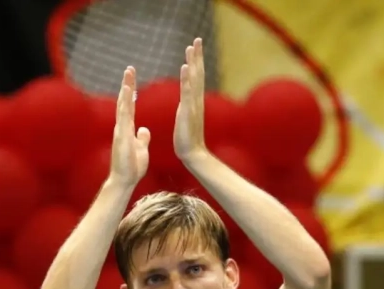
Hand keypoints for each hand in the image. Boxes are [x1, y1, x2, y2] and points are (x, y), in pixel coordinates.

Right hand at [110, 67, 150, 186]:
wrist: (125, 180)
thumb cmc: (132, 166)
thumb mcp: (141, 149)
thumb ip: (142, 138)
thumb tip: (144, 129)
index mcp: (128, 128)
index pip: (130, 106)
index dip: (131, 92)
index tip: (133, 78)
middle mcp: (122, 126)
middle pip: (124, 102)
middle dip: (127, 85)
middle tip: (129, 69)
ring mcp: (120, 131)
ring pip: (123, 107)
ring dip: (125, 91)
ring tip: (128, 76)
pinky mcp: (121, 137)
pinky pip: (124, 118)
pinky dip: (125, 105)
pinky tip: (127, 95)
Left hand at [174, 38, 207, 161]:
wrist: (192, 154)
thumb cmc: (187, 140)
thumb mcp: (185, 119)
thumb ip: (186, 109)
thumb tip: (185, 104)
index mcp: (193, 102)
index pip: (196, 78)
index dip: (196, 62)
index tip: (194, 46)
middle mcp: (196, 100)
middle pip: (198, 74)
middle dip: (197, 57)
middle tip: (197, 39)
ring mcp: (193, 106)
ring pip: (194, 80)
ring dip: (193, 63)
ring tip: (191, 47)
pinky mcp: (188, 112)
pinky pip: (188, 92)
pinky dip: (188, 79)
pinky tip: (186, 67)